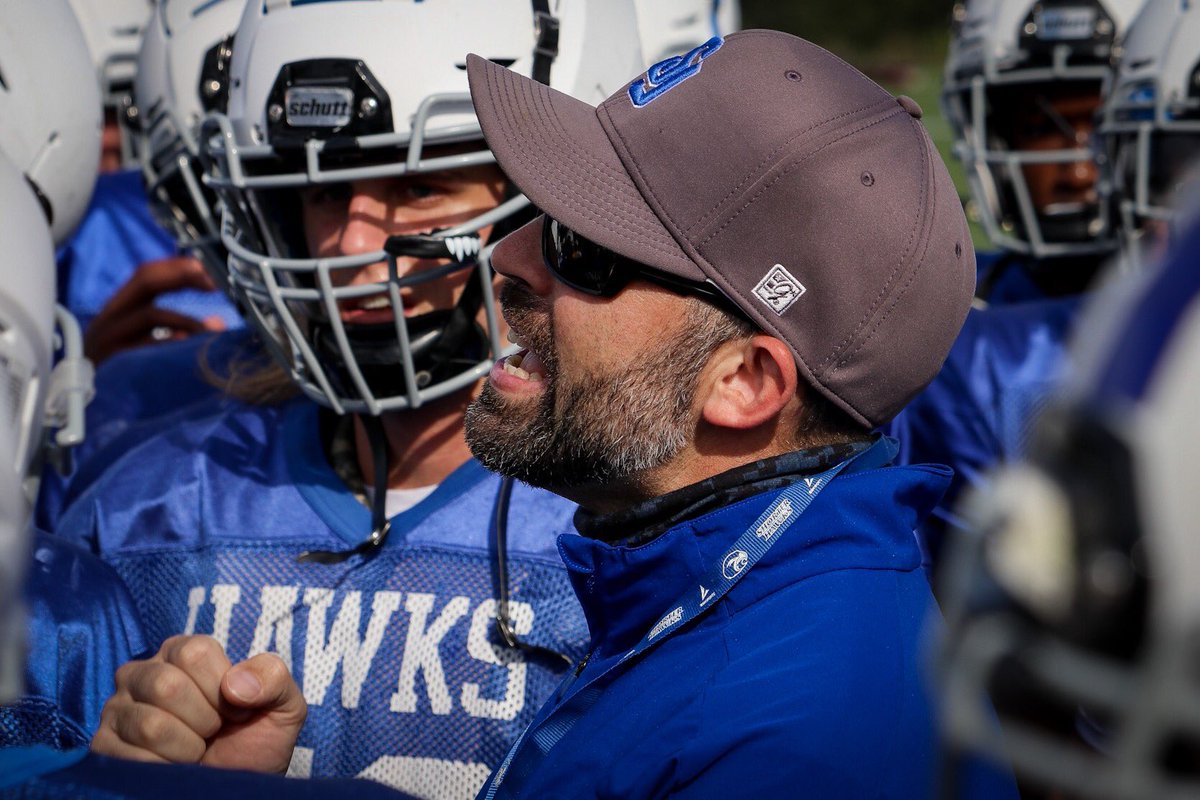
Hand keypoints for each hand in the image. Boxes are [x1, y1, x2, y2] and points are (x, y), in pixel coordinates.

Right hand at [83, 256, 226, 364]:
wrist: (83, 405)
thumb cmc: (124, 372)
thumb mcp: (145, 342)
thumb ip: (176, 328)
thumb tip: (218, 322)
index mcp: (120, 310)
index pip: (147, 274)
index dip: (178, 267)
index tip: (209, 270)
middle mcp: (111, 318)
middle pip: (145, 281)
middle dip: (182, 277)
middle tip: (214, 283)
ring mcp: (109, 340)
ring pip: (149, 315)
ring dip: (187, 319)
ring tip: (213, 330)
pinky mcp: (114, 363)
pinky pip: (145, 349)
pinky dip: (170, 344)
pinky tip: (188, 346)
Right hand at [92, 635, 306, 772]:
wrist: (238, 786)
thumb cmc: (256, 740)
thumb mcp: (283, 705)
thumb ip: (273, 678)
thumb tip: (234, 686)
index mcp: (182, 652)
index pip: (194, 653)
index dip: (223, 687)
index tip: (234, 708)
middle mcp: (142, 673)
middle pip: (166, 686)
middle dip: (205, 719)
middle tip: (212, 732)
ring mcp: (117, 710)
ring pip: (150, 725)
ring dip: (186, 748)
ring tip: (195, 750)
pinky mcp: (103, 747)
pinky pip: (128, 758)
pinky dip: (162, 769)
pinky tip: (171, 767)